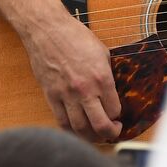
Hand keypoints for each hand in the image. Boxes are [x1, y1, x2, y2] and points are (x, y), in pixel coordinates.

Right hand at [20, 9, 122, 141]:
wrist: (47, 30)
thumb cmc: (75, 37)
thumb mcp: (102, 52)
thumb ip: (107, 74)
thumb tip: (113, 91)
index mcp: (101, 78)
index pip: (114, 110)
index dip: (118, 117)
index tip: (118, 116)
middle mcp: (84, 90)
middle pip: (100, 125)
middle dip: (109, 134)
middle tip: (112, 132)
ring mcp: (65, 95)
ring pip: (79, 129)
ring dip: (90, 137)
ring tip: (95, 135)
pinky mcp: (50, 96)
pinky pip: (61, 121)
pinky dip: (71, 131)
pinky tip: (77, 129)